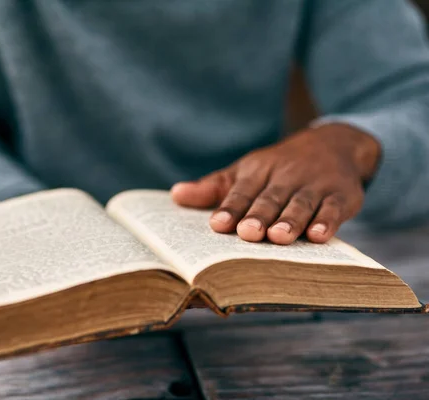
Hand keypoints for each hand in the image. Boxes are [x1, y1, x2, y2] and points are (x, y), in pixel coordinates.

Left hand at [171, 124, 380, 244]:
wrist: (332, 143)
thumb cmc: (277, 168)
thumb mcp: (245, 172)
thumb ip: (214, 188)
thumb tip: (174, 195)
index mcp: (258, 170)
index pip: (241, 191)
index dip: (230, 208)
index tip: (217, 225)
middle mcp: (285, 176)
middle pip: (270, 198)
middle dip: (259, 216)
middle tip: (247, 233)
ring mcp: (315, 184)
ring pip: (301, 204)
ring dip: (291, 220)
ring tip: (279, 237)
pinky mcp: (342, 195)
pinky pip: (334, 208)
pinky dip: (328, 221)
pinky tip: (319, 236)